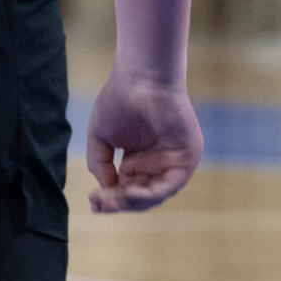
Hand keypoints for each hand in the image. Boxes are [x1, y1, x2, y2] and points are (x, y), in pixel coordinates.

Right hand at [85, 71, 201, 213]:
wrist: (141, 77)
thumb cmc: (120, 99)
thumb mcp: (101, 138)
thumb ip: (101, 165)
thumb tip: (106, 190)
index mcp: (139, 161)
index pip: (126, 191)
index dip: (110, 200)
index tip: (92, 201)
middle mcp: (157, 164)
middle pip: (140, 197)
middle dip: (119, 204)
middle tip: (101, 203)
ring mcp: (174, 161)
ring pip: (155, 195)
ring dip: (134, 202)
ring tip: (114, 200)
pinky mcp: (188, 157)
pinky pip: (171, 184)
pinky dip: (152, 193)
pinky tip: (131, 192)